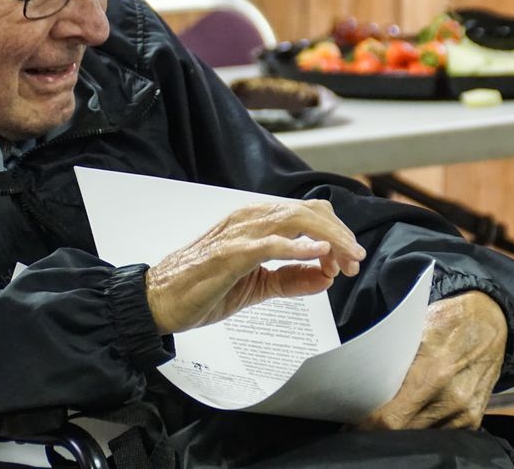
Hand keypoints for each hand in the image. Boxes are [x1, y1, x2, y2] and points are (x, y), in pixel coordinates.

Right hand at [145, 200, 365, 334]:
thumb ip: (290, 279)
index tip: (347, 261)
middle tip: (355, 261)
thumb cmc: (202, 288)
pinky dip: (296, 246)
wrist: (158, 300)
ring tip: (345, 259)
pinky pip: (269, 244)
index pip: (306, 213)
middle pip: (307, 212)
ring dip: (327, 239)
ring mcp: (238, 234)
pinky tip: (316, 254)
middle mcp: (248, 219)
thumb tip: (326, 276)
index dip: (335, 233)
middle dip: (339, 235)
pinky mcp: (228, 254)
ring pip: (294, 221)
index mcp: (254, 222)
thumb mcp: (256, 286)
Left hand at [359, 290, 507, 429]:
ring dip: (400, 431)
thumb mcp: (414, 331)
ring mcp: (465, 413)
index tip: (351, 422)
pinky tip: (410, 417)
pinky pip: (440, 434)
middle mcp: (452, 398)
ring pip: (421, 436)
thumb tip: (360, 382)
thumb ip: (393, 361)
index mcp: (433, 372)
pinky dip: (422, 429)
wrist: (491, 322)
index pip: (392, 418)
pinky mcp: (473, 419)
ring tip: (382, 419)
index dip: (367, 425)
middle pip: (404, 431)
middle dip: (379, 429)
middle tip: (360, 421)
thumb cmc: (448, 321)